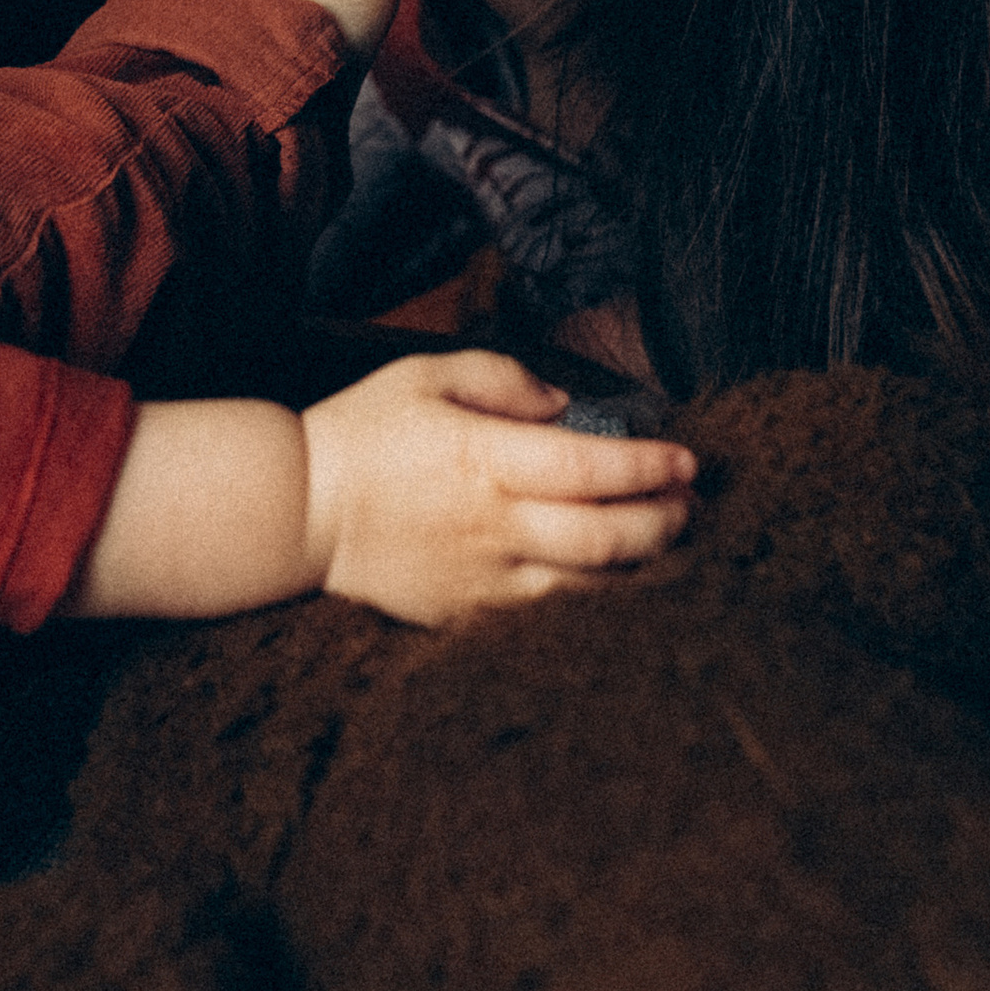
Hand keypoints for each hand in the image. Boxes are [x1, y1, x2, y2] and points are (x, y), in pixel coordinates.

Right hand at [302, 349, 697, 621]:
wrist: (297, 509)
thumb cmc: (362, 432)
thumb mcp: (426, 375)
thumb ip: (503, 380)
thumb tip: (564, 403)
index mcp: (485, 459)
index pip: (592, 468)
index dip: (650, 467)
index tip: (687, 460)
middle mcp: (494, 524)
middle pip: (606, 536)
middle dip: (664, 521)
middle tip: (692, 505)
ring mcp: (483, 577)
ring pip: (587, 587)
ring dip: (642, 568)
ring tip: (672, 545)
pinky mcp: (469, 612)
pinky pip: (548, 615)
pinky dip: (595, 601)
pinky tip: (618, 584)